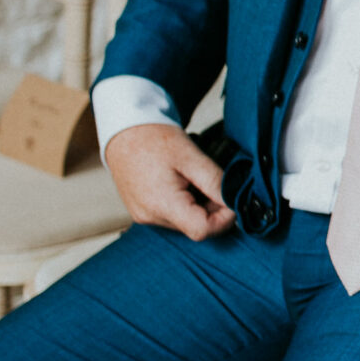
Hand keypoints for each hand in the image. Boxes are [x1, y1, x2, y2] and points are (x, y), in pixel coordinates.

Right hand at [103, 122, 232, 239]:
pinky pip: (171, 216)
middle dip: (212, 208)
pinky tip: (181, 182)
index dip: (224, 218)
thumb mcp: (192, 157)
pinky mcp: (141, 211)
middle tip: (211, 179)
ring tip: (192, 178)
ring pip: (185, 222)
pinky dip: (184, 203)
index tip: (230, 197)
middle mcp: (150, 216)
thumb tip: (235, 202)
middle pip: (195, 227)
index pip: (202, 230)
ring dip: (198, 205)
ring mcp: (143, 216)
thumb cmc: (154, 139)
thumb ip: (215, 182)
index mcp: (161, 204)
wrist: (124, 130)